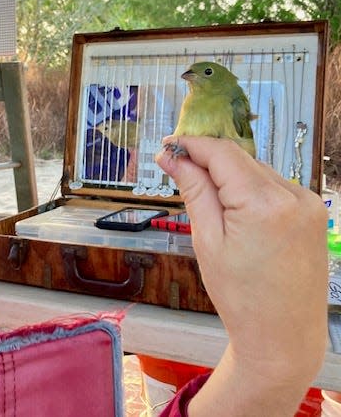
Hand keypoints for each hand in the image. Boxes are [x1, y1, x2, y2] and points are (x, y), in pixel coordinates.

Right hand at [156, 136, 327, 415]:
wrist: (283, 335)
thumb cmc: (241, 296)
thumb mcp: (207, 241)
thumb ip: (193, 191)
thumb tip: (173, 158)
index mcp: (263, 204)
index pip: (222, 153)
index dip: (191, 145)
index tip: (167, 146)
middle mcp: (292, 196)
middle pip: (239, 159)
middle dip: (207, 160)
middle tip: (176, 168)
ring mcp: (308, 203)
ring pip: (256, 170)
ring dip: (228, 175)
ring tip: (204, 197)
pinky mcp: (313, 212)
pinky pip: (273, 186)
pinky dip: (249, 188)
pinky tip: (235, 209)